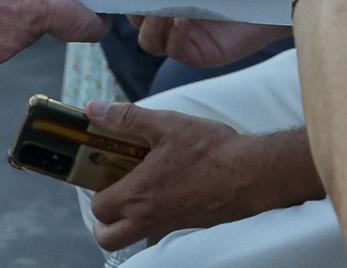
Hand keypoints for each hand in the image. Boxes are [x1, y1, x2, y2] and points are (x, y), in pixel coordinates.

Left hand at [85, 106, 277, 250]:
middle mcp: (150, 219)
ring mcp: (170, 228)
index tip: (105, 174)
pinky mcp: (190, 230)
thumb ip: (127, 117)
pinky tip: (171, 194)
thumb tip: (94, 109)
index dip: (96, 192)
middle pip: (108, 238)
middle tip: (113, 196)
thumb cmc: (210, 150)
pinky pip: (162, 234)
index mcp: (139, 194)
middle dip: (104, 223)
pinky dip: (158, 221)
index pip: (98, 209)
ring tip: (142, 194)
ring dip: (130, 224)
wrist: (251, 174)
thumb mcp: (166, 124)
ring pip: (136, 239)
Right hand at [131, 16, 289, 68]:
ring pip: (148, 41)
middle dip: (136, 6)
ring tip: (166, 8)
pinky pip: (175, 51)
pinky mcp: (200, 54)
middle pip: (134, 20)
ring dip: (152, 24)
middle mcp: (168, 18)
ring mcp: (182, 39)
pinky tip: (182, 18)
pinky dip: (175, 34)